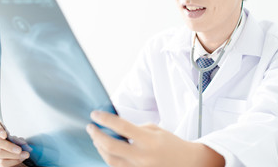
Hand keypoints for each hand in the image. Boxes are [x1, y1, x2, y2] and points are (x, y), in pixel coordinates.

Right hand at [0, 122, 29, 166]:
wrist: (23, 154)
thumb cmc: (22, 143)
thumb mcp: (22, 140)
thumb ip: (20, 140)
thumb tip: (21, 144)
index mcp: (3, 132)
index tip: (5, 134)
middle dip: (9, 146)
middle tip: (20, 150)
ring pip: (0, 153)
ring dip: (14, 155)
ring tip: (26, 155)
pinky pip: (3, 162)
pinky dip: (14, 161)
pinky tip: (21, 159)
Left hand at [86, 111, 224, 166]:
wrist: (187, 163)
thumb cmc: (171, 143)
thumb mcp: (156, 129)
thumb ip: (136, 129)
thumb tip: (116, 128)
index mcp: (149, 140)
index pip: (122, 127)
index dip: (106, 119)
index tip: (95, 114)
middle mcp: (142, 156)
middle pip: (111, 146)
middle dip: (97, 135)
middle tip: (90, 127)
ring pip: (110, 159)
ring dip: (99, 147)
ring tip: (96, 138)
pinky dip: (108, 157)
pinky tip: (105, 149)